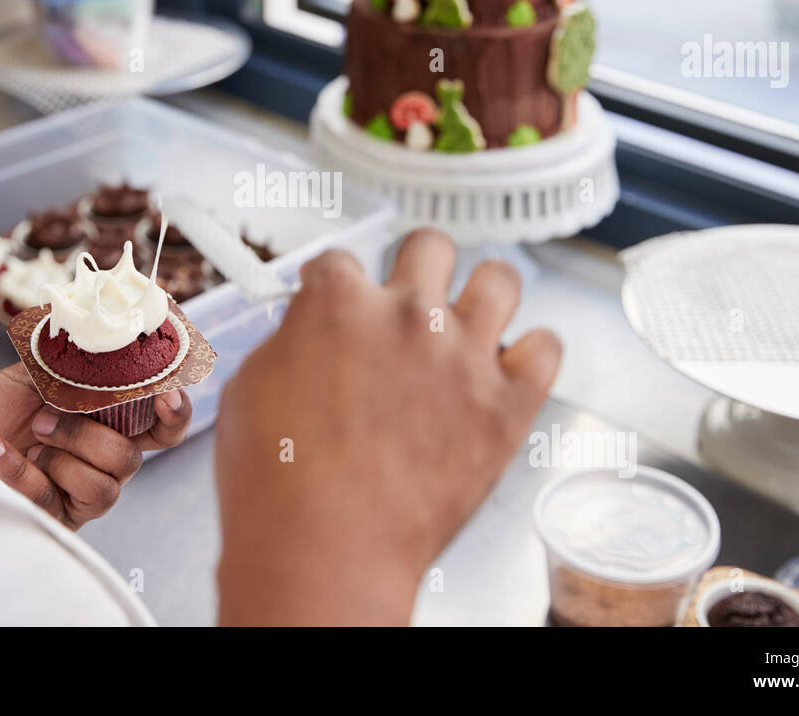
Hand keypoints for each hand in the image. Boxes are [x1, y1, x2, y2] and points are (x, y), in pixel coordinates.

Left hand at [0, 363, 192, 528]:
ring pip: (108, 483)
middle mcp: (98, 461)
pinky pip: (54, 498)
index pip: (161, 426)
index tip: (165, 391)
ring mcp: (77, 494)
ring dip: (63, 449)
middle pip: (136, 456)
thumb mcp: (26, 375)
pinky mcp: (51, 520)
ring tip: (28, 432)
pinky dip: (19, 469)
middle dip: (92, 432)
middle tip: (50, 413)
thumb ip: (69, 361)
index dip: (175, 412)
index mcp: (104, 423)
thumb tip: (101, 330)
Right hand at [215, 229, 560, 624]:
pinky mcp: (507, 404)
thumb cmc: (279, 486)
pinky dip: (532, 354)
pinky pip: (547, 348)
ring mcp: (464, 356)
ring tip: (472, 320)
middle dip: (417, 268)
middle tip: (410, 300)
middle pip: (430, 246)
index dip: (337, 285)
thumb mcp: (251, 390)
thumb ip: (291, 343)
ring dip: (483, 294)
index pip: (341, 260)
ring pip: (500, 278)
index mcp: (337, 303)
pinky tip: (511, 368)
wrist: (324, 551)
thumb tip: (308, 337)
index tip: (341, 301)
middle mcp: (408, 316)